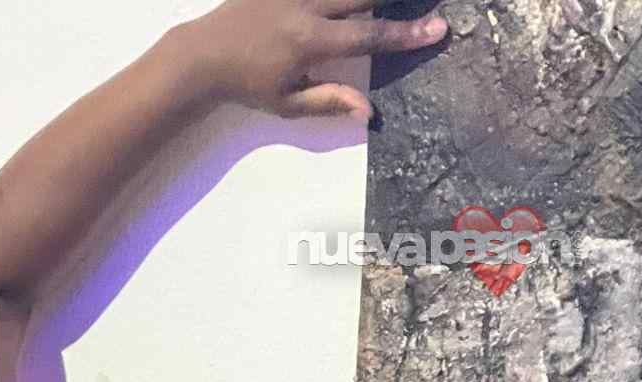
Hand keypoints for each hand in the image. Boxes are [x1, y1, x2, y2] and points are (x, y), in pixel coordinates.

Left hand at [180, 0, 448, 122]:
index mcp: (311, 41)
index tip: (436, 29)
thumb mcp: (286, 103)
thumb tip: (368, 111)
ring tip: (396, 2)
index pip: (369, 36)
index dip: (406, 34)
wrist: (205, 53)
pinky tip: (362, 1)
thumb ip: (328, 101)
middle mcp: (308, 6)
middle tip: (430, 2)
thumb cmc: (248, 84)